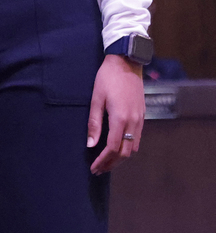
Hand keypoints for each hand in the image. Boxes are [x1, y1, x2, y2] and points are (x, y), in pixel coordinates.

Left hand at [87, 54, 144, 174]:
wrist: (126, 62)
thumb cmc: (108, 78)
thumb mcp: (96, 98)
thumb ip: (94, 122)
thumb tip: (90, 144)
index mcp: (120, 118)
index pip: (112, 148)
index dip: (103, 161)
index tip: (94, 167)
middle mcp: (133, 122)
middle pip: (125, 153)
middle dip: (111, 164)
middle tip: (99, 169)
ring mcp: (140, 119)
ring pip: (133, 147)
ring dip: (120, 157)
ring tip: (106, 161)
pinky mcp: (142, 115)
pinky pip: (137, 138)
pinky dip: (127, 147)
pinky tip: (117, 147)